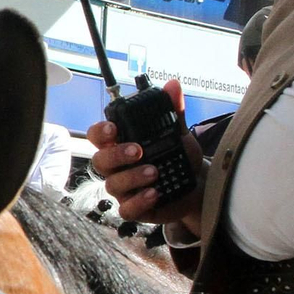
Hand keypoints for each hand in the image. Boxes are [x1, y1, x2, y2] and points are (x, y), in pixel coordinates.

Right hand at [84, 79, 205, 228]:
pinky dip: (139, 201)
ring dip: (132, 177)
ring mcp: (123, 188)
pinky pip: (126, 209)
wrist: (196, 186)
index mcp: (120, 143)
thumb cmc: (178, 157)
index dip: (100, 132)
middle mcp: (117, 166)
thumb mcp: (178, 133)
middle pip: (100, 160)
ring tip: (155, 172)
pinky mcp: (134, 208)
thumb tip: (173, 85)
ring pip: (113, 184)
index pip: (98, 136)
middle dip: (117, 154)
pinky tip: (154, 193)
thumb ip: (173, 111)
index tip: (113, 128)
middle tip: (138, 150)